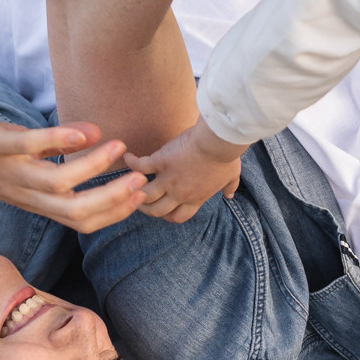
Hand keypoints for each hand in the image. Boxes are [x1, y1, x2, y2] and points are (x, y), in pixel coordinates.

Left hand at [0, 107, 146, 232]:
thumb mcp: (17, 161)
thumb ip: (49, 158)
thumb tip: (89, 141)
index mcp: (30, 198)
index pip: (80, 219)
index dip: (113, 211)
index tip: (140, 192)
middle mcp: (20, 193)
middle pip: (75, 212)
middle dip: (111, 199)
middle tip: (139, 179)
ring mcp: (3, 171)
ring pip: (56, 184)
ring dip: (91, 168)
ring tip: (116, 144)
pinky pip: (23, 149)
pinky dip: (54, 142)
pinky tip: (82, 131)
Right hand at [127, 117, 248, 222]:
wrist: (217, 142)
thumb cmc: (225, 158)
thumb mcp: (231, 176)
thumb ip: (229, 187)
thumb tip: (230, 194)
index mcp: (195, 198)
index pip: (178, 217)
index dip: (168, 216)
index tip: (163, 211)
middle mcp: (179, 194)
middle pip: (157, 211)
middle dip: (148, 209)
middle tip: (141, 200)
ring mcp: (168, 179)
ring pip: (145, 195)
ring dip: (136, 190)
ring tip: (130, 183)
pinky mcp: (160, 162)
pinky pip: (140, 167)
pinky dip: (131, 163)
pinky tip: (128, 157)